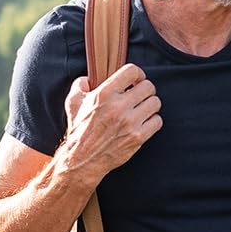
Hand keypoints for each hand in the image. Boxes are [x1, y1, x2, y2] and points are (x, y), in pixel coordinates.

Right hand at [62, 63, 162, 178]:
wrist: (83, 159)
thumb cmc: (79, 130)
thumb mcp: (73, 102)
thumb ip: (80, 85)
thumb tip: (89, 78)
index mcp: (103, 94)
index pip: (132, 71)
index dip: (137, 74)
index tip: (136, 80)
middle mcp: (118, 107)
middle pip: (148, 87)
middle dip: (146, 89)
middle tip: (141, 95)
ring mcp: (130, 123)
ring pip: (155, 103)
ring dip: (151, 105)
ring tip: (143, 109)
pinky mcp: (138, 137)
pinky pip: (157, 121)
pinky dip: (153, 120)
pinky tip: (144, 122)